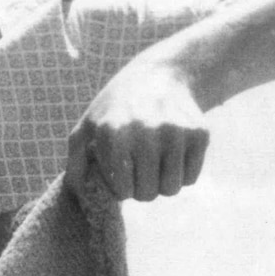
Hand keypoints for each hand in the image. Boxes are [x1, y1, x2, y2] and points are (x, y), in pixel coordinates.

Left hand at [66, 66, 209, 201]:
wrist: (160, 76)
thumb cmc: (116, 110)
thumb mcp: (87, 128)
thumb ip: (76, 165)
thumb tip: (81, 199)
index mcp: (113, 133)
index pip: (124, 190)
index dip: (122, 188)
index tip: (122, 173)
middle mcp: (146, 131)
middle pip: (148, 193)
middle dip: (142, 187)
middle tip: (139, 169)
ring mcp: (175, 131)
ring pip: (172, 188)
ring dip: (163, 183)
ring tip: (155, 162)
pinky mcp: (199, 133)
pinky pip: (191, 177)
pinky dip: (182, 173)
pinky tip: (172, 153)